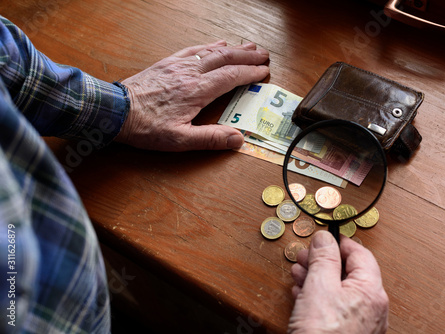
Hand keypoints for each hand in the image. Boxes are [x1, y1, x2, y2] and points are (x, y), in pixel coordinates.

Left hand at [115, 40, 269, 150]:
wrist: (115, 110)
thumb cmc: (146, 127)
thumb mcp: (179, 140)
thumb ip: (210, 139)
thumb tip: (237, 139)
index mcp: (197, 91)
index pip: (231, 77)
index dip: (250, 73)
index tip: (264, 72)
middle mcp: (190, 73)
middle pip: (226, 58)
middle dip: (247, 55)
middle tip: (264, 54)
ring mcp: (178, 65)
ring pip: (212, 51)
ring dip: (233, 47)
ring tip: (248, 46)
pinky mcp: (167, 63)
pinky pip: (193, 49)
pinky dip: (210, 45)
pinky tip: (216, 44)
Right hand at [288, 232, 388, 333]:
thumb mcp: (318, 286)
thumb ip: (323, 258)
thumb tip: (325, 238)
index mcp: (371, 291)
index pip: (360, 254)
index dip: (339, 242)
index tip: (322, 238)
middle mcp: (372, 307)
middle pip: (349, 272)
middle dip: (323, 261)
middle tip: (304, 256)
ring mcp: (362, 323)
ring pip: (340, 290)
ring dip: (317, 277)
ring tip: (298, 274)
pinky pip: (337, 307)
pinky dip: (319, 297)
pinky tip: (302, 295)